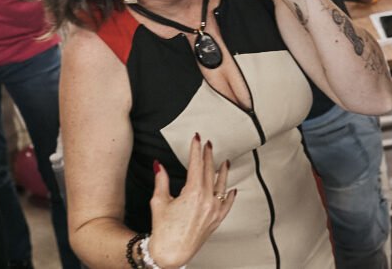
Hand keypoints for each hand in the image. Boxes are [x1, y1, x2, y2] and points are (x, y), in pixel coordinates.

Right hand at [148, 135, 235, 266]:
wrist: (171, 253)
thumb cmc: (164, 230)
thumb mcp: (159, 201)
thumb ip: (161, 180)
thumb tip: (159, 166)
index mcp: (193, 193)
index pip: (196, 164)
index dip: (196, 149)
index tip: (196, 139)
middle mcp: (207, 201)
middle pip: (209, 171)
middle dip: (208, 156)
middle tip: (207, 144)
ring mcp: (214, 211)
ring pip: (221, 186)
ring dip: (222, 172)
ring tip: (224, 162)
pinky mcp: (216, 221)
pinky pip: (227, 205)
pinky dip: (230, 195)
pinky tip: (232, 189)